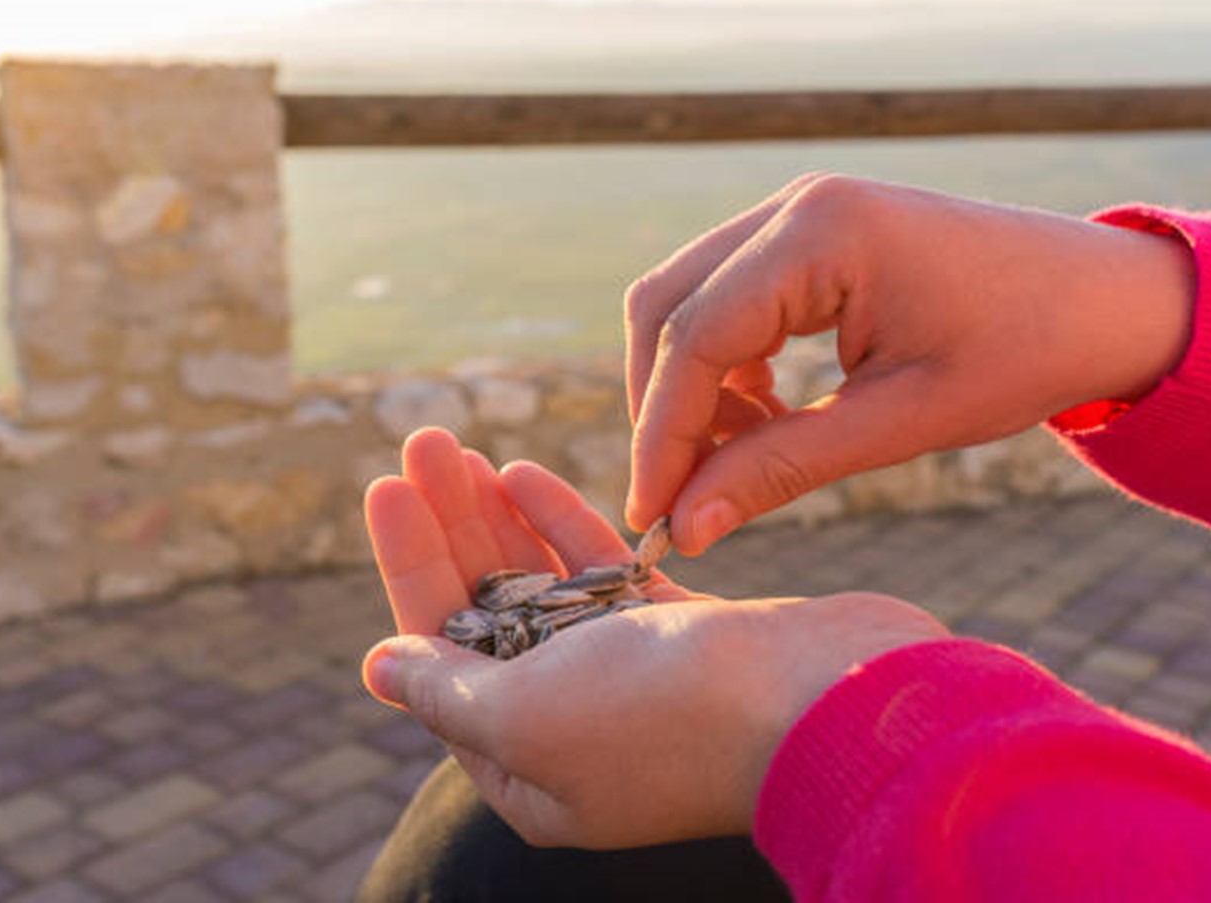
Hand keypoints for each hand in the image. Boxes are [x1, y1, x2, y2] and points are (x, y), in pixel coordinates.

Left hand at [361, 427, 948, 846]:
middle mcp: (573, 729)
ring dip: (501, 518)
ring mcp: (632, 681)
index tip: (385, 485)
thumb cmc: (671, 719)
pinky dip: (566, 527)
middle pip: (489, 611)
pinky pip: (603, 576)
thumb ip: (448, 690)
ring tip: (461, 450)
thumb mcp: (529, 717)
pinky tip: (528, 475)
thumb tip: (380, 667)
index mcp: (525, 767)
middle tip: (422, 442)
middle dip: (451, 525)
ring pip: (544, 587)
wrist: (831, 703)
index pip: (440, 651)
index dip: (410, 564)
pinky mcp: (685, 637)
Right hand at [625, 174, 1195, 552]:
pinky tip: (762, 416)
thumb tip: (684, 527)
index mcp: (823, 231)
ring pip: (687, 300)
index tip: (652, 516)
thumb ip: (781, 469)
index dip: (663, 434)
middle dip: (661, 409)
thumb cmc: (1025, 351)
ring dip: (689, 386)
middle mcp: (795, 204)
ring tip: (732, 461)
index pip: (696, 337)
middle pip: (668, 306)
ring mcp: (799, 211)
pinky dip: (724, 364)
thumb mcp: (901, 422)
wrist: (1108, 299)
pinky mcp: (809, 234)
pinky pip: (728, 296)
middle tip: (675, 500)